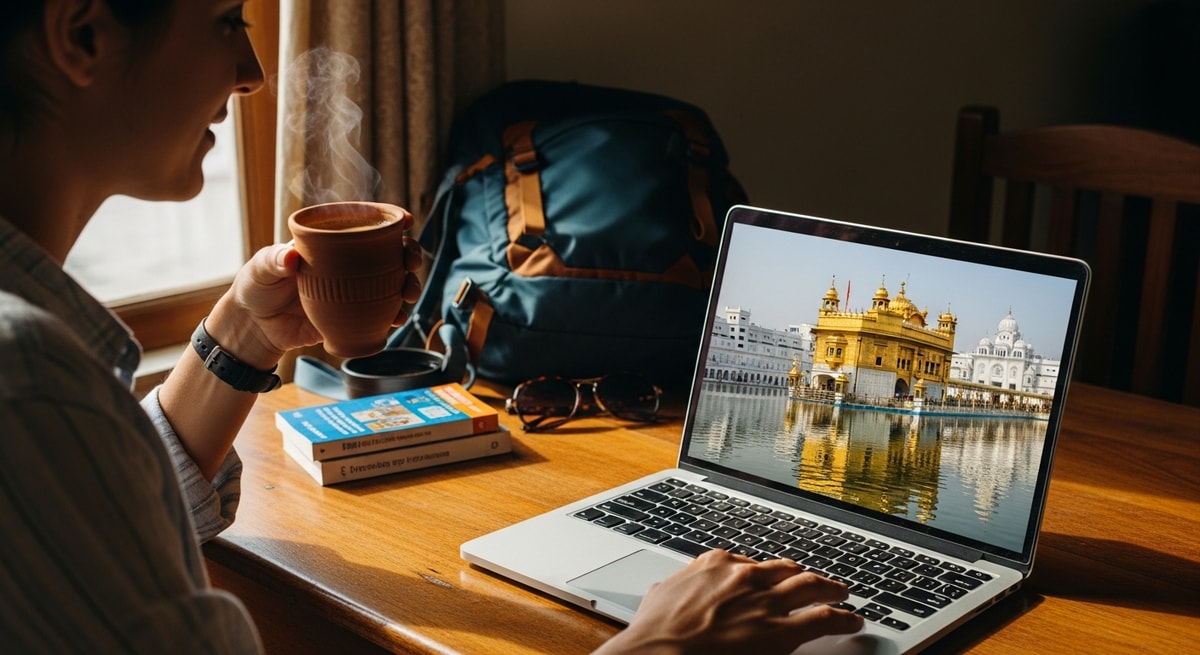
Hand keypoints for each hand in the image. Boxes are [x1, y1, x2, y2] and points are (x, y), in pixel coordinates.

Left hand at [210, 221, 423, 367]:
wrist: (256, 327)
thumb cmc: (256, 287)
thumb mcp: (260, 269)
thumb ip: (273, 261)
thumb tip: (290, 256)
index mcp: (331, 243)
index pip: (365, 225)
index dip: (391, 221)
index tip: (407, 222)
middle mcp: (349, 265)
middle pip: (390, 254)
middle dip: (409, 255)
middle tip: (411, 263)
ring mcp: (354, 291)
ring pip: (392, 284)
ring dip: (409, 286)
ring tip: (408, 295)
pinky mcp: (353, 317)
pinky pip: (380, 315)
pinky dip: (393, 316)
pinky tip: (397, 318)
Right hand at [595, 550, 862, 654]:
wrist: (659, 653)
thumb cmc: (653, 632)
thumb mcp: (659, 596)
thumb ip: (672, 588)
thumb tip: (663, 591)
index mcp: (715, 565)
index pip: (749, 563)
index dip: (763, 572)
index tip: (769, 576)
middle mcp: (746, 577)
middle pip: (785, 569)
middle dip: (801, 574)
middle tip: (814, 580)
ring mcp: (766, 602)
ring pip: (811, 586)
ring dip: (830, 588)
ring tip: (842, 592)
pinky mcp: (781, 631)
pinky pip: (823, 618)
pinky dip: (843, 617)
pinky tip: (852, 620)